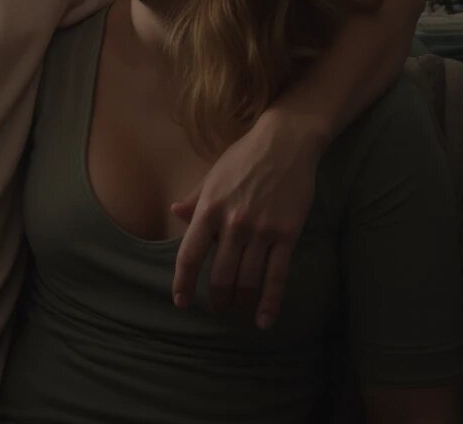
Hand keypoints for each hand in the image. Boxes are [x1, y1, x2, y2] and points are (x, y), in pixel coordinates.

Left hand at [170, 109, 323, 327]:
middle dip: (216, 297)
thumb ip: (194, 198)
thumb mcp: (213, 175)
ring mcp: (262, 230)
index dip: (183, 282)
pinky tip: (264, 319)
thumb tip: (174, 213)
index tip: (181, 301)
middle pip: (220, 274)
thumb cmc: (244, 156)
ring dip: (240, 300)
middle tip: (215, 307)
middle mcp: (233, 223)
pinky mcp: (287, 234)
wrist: (284, 142)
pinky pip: (277, 276)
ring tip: (236, 308)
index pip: (189, 254)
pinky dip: (270, 302)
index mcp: (209, 207)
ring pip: (247, 279)